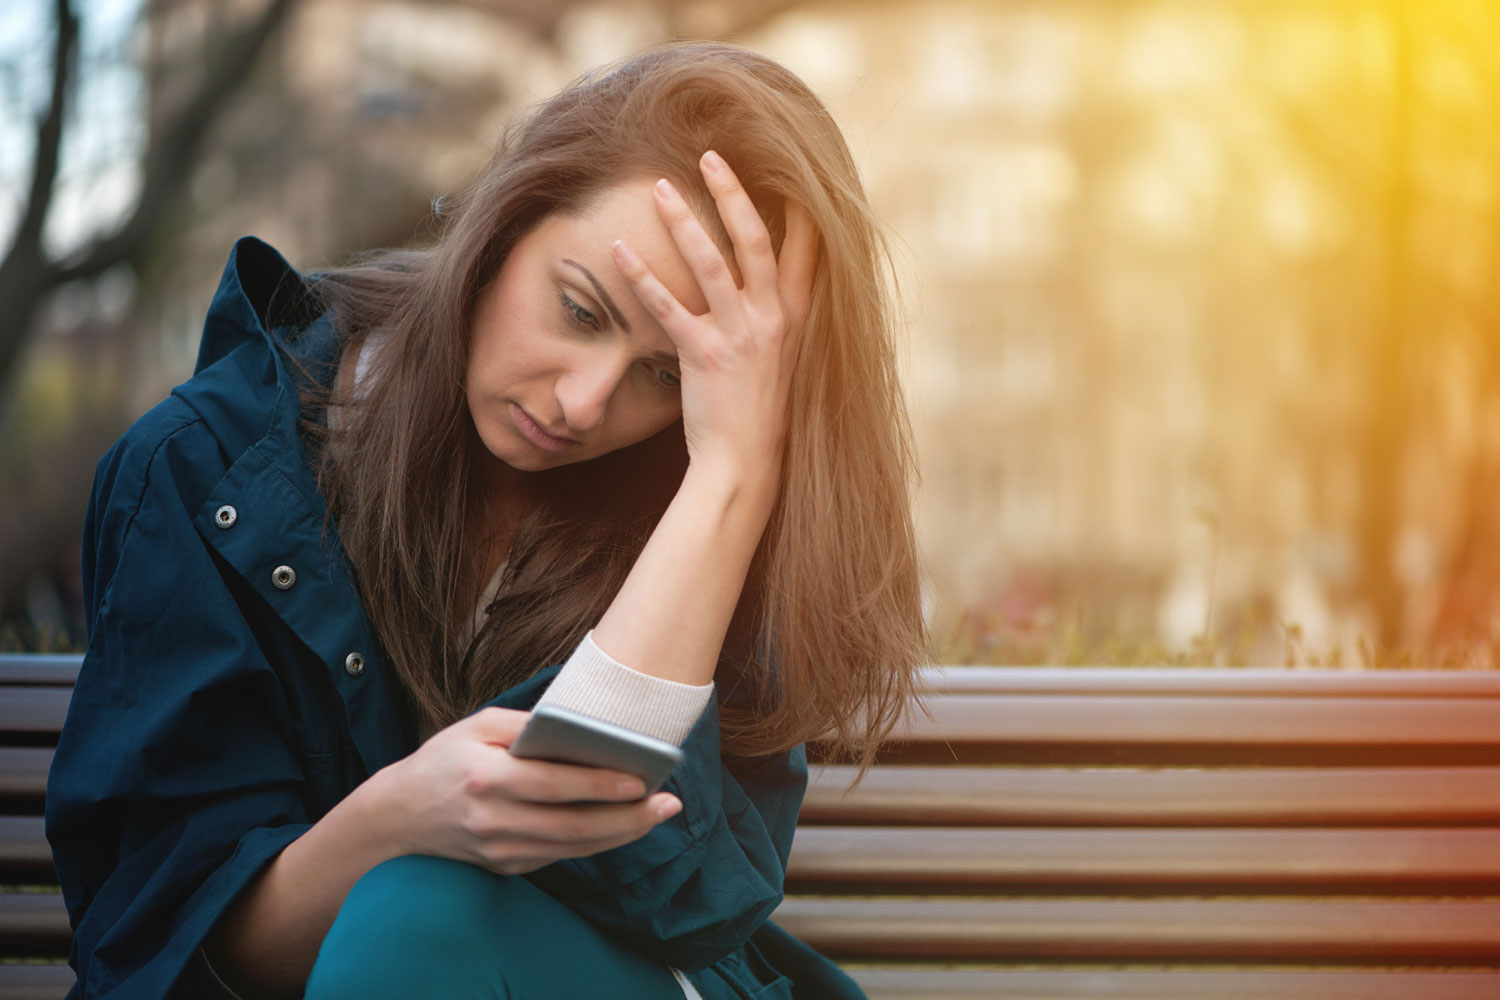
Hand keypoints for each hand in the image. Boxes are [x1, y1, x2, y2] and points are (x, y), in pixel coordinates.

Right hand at [367, 707, 680, 875]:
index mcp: (486, 779)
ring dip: (621, 834)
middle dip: (628, 818)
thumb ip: (526, 725)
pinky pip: (560, 855)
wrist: (398, 818)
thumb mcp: (476, 727)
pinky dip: (596, 843)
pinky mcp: (507, 867)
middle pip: (573, 825)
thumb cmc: (443, 761)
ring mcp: (501, 850)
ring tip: (658, 815)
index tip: (642, 780)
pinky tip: (624, 827)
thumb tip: (580, 724)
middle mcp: (494, 821)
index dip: (601, 784)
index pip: (555, 785)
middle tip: (669, 804)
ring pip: (573, 846)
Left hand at [610, 151, 818, 480]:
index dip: (798, 209)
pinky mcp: (704, 354)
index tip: (789, 171)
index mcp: (795, 318)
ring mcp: (740, 336)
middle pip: (755, 239)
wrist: (745, 463)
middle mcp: (772, 320)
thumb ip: (777, 319)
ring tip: (660, 189)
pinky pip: (667, 306)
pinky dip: (640, 276)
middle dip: (733, 193)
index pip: (805, 250)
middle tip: (710, 156)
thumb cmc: (759, 413)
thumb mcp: (784, 361)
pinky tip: (618, 251)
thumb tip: (767, 288)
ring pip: (711, 262)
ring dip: (682, 221)